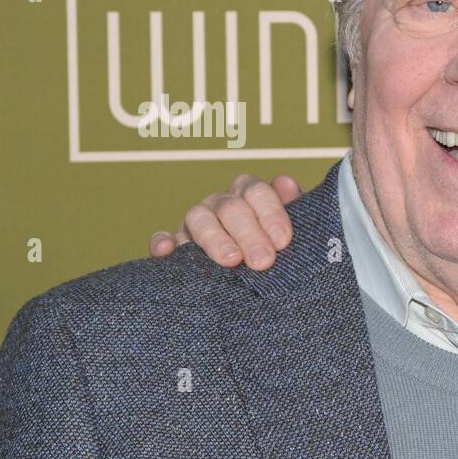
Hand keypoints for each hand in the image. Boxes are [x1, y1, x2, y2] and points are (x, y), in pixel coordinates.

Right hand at [149, 173, 302, 269]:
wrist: (257, 276)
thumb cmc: (278, 251)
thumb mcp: (291, 233)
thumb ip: (294, 209)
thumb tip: (286, 183)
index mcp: (250, 195)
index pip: (257, 192)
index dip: (271, 214)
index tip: (283, 241)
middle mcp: (222, 204)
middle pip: (230, 207)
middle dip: (249, 234)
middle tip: (263, 261)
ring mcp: (197, 223)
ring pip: (198, 218)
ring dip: (215, 238)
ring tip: (231, 260)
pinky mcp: (176, 245)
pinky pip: (163, 238)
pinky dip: (163, 242)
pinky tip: (169, 251)